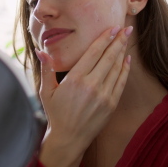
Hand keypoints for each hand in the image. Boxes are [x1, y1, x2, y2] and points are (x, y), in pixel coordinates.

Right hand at [35, 25, 132, 166]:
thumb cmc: (56, 114)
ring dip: (122, 52)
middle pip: (108, 57)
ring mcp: (103, 95)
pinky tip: (126, 59)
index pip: (93, 53)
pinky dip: (125, 69)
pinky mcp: (111, 104)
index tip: (112, 28)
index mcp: (75, 79)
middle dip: (118, 40)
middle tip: (126, 28)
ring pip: (116, 68)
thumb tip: (41, 51)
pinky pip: (120, 82)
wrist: (69, 139)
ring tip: (126, 39)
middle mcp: (91, 85)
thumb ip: (46, 70)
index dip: (104, 39)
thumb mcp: (46, 92)